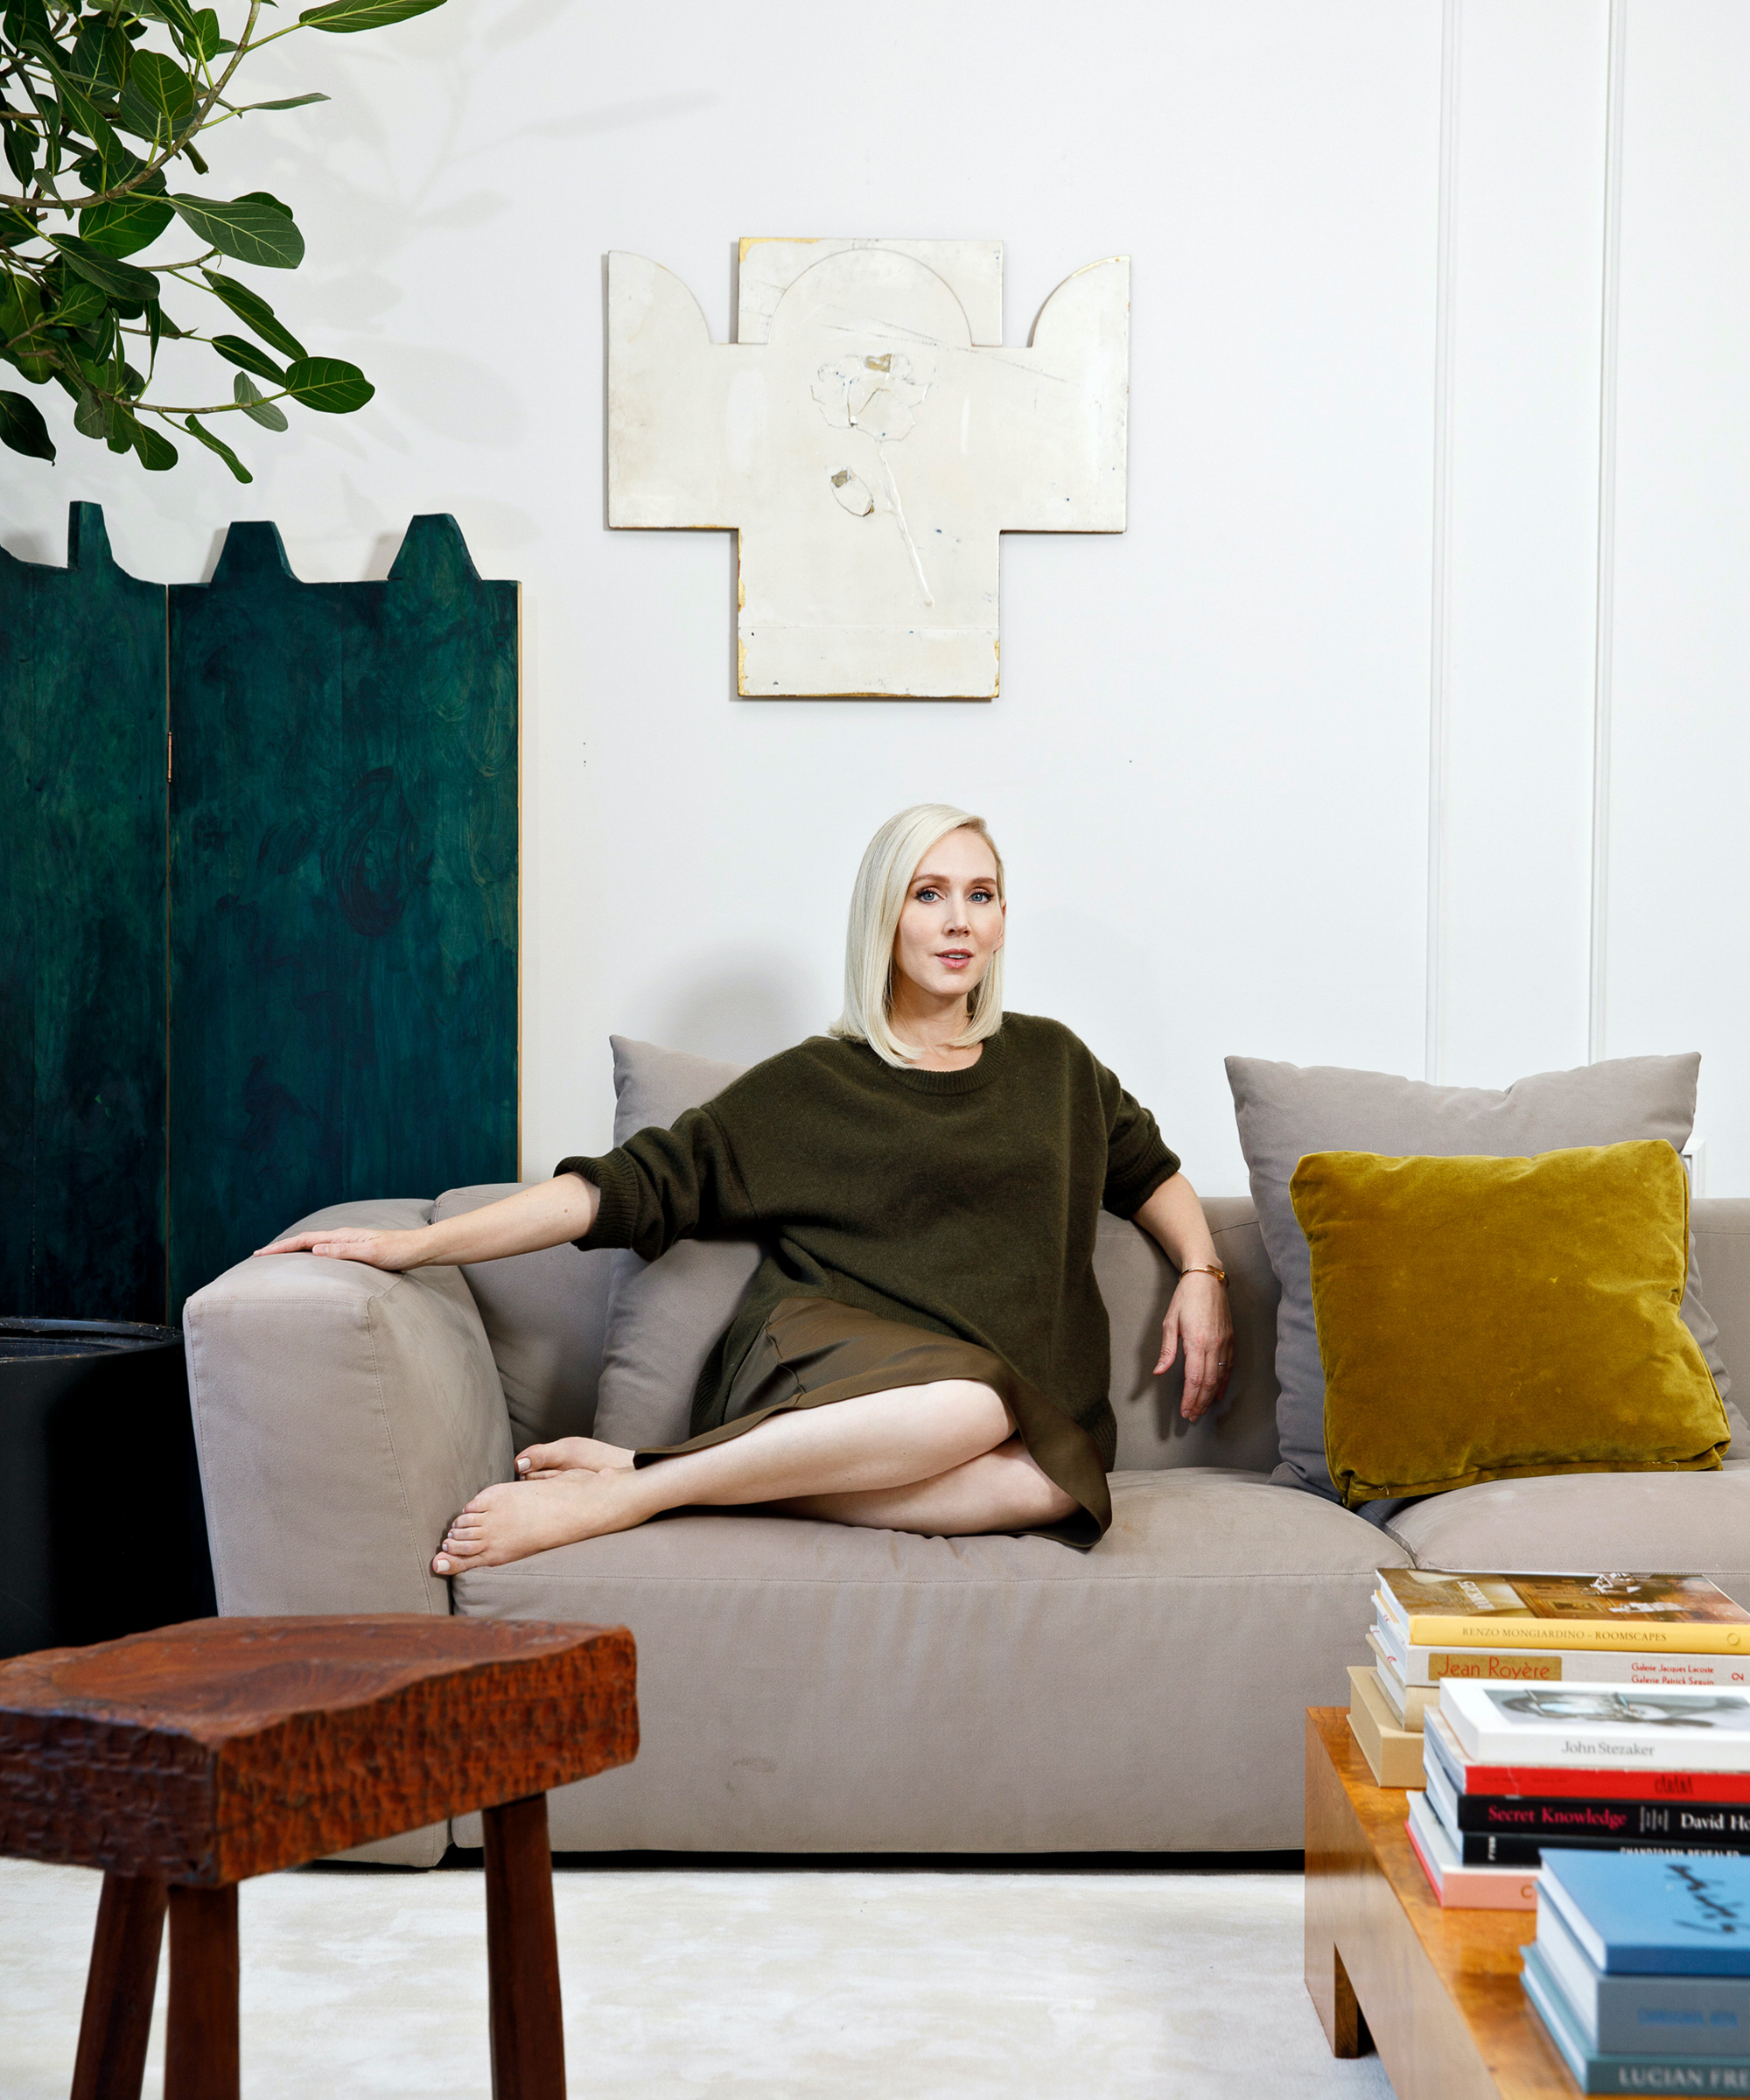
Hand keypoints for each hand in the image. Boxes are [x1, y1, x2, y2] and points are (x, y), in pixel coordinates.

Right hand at [252, 1227, 424, 1269]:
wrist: (418, 1249)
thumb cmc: (398, 1252)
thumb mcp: (371, 1254)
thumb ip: (344, 1251)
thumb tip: (315, 1249)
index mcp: (343, 1236)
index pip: (305, 1240)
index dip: (281, 1247)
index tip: (260, 1254)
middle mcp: (343, 1237)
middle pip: (305, 1240)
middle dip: (281, 1248)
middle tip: (258, 1256)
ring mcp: (348, 1242)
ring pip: (313, 1244)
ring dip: (293, 1250)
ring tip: (276, 1258)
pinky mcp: (355, 1250)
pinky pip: (325, 1251)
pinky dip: (309, 1254)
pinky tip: (309, 1261)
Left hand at [1155, 1272, 1233, 1421]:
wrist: (1207, 1279)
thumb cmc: (1186, 1297)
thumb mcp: (1170, 1322)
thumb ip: (1167, 1350)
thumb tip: (1159, 1371)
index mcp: (1197, 1341)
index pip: (1194, 1378)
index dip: (1190, 1398)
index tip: (1185, 1411)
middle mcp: (1214, 1345)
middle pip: (1208, 1383)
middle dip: (1199, 1402)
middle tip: (1192, 1416)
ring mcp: (1225, 1343)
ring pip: (1220, 1378)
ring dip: (1210, 1396)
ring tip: (1202, 1409)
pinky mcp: (1230, 1340)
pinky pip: (1229, 1368)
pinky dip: (1223, 1383)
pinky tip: (1217, 1393)